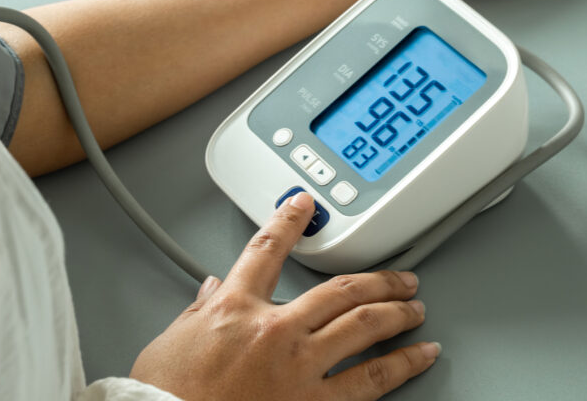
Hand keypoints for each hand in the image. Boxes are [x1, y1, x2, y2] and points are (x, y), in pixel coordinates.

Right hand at [130, 192, 438, 399]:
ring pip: (363, 325)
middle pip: (339, 289)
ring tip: (416, 306)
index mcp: (235, 309)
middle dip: (376, 277)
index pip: (266, 250)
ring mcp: (301, 366)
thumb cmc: (165, 396)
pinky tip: (421, 356)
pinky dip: (402, 365)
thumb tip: (212, 287)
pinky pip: (370, 380)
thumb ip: (198, 311)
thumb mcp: (170, 343)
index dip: (288, 222)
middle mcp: (275, 330)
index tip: (304, 205)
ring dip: (396, 311)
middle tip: (399, 275)